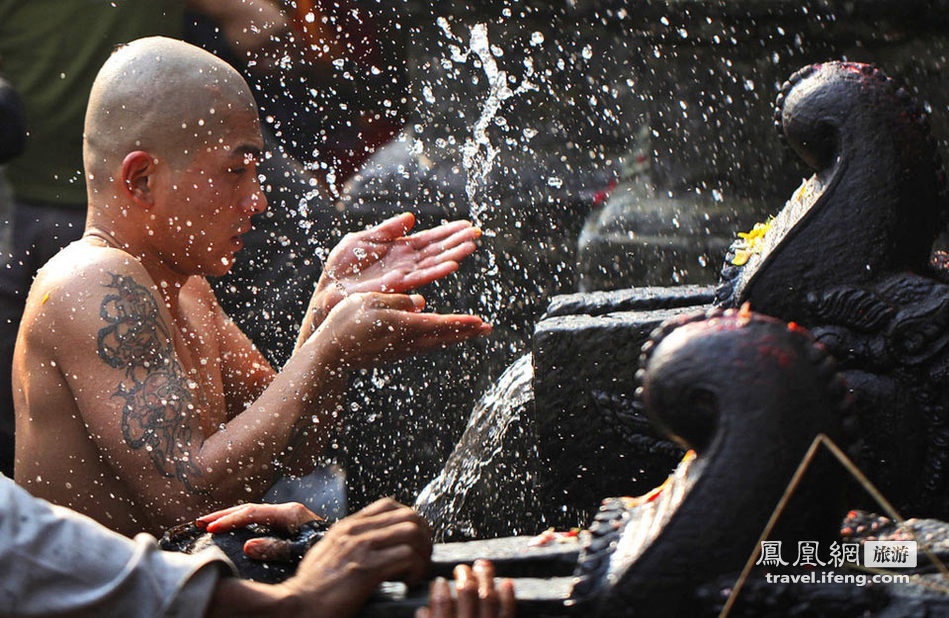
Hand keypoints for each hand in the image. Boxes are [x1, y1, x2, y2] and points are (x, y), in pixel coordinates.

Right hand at [195, 502, 321, 560]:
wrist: (347, 550)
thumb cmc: (328, 551)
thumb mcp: (302, 550)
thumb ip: (276, 548)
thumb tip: (248, 545)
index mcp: (290, 513)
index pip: (252, 512)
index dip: (229, 519)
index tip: (209, 527)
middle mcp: (288, 511)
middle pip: (249, 508)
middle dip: (224, 514)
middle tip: (200, 521)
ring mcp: (288, 517)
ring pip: (253, 513)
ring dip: (231, 517)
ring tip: (210, 523)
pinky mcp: (288, 525)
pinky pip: (260, 520)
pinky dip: (242, 522)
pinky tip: (233, 530)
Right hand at [278, 498, 433, 617]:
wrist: (297, 605)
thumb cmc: (311, 586)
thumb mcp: (328, 551)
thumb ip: (349, 540)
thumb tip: (371, 540)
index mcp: (348, 526)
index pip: (389, 505)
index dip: (410, 520)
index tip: (413, 540)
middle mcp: (356, 531)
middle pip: (408, 515)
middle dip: (424, 536)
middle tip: (422, 557)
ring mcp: (361, 548)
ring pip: (412, 532)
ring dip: (423, 552)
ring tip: (417, 570)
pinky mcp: (366, 569)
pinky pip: (406, 556)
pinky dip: (416, 569)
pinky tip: (408, 582)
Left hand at [311, 213, 479, 322]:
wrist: (329, 289)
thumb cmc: (342, 267)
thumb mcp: (363, 239)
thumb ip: (388, 229)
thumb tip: (412, 217)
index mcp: (399, 249)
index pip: (429, 239)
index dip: (448, 233)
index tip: (468, 226)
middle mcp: (406, 263)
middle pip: (436, 250)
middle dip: (457, 242)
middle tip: (477, 233)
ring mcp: (403, 274)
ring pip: (433, 263)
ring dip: (453, 255)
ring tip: (471, 246)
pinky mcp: (396, 286)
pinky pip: (420, 277)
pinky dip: (437, 271)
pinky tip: (452, 264)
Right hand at [318, 292, 490, 369]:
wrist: (330, 355)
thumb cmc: (346, 323)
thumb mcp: (370, 301)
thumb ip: (397, 300)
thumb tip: (421, 302)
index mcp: (403, 326)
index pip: (440, 325)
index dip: (461, 323)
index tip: (480, 321)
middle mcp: (407, 342)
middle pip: (444, 338)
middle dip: (466, 332)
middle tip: (487, 328)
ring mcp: (402, 351)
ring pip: (436, 344)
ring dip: (456, 338)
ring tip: (471, 332)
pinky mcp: (395, 354)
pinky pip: (424, 347)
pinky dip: (439, 341)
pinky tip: (441, 338)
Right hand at [417, 560, 515, 617]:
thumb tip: (423, 610)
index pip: (442, 603)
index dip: (440, 589)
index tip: (440, 582)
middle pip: (467, 593)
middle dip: (464, 575)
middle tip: (461, 569)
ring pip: (488, 598)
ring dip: (486, 578)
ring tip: (482, 566)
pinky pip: (507, 613)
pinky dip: (508, 596)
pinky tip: (507, 583)